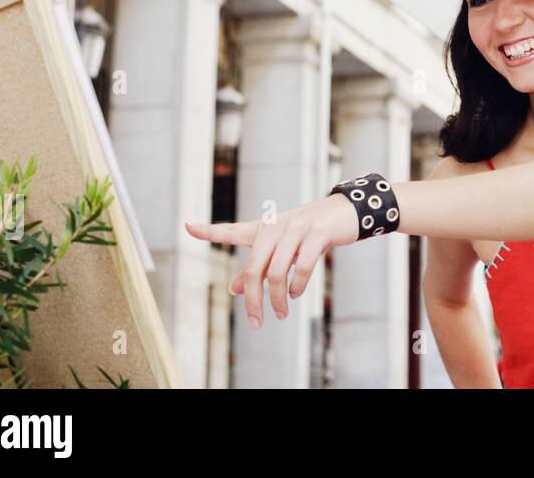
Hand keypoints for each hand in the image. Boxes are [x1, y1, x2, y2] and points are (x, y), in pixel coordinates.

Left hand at [184, 194, 360, 328]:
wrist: (346, 211)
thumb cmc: (311, 231)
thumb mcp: (283, 246)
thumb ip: (260, 265)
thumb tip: (234, 290)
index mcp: (264, 227)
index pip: (232, 230)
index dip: (209, 230)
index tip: (187, 226)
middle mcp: (276, 226)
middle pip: (254, 269)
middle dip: (254, 301)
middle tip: (256, 322)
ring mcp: (297, 229)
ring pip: (277, 273)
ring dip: (278, 300)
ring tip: (281, 313)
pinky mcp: (318, 234)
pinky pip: (301, 268)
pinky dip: (297, 287)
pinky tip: (296, 293)